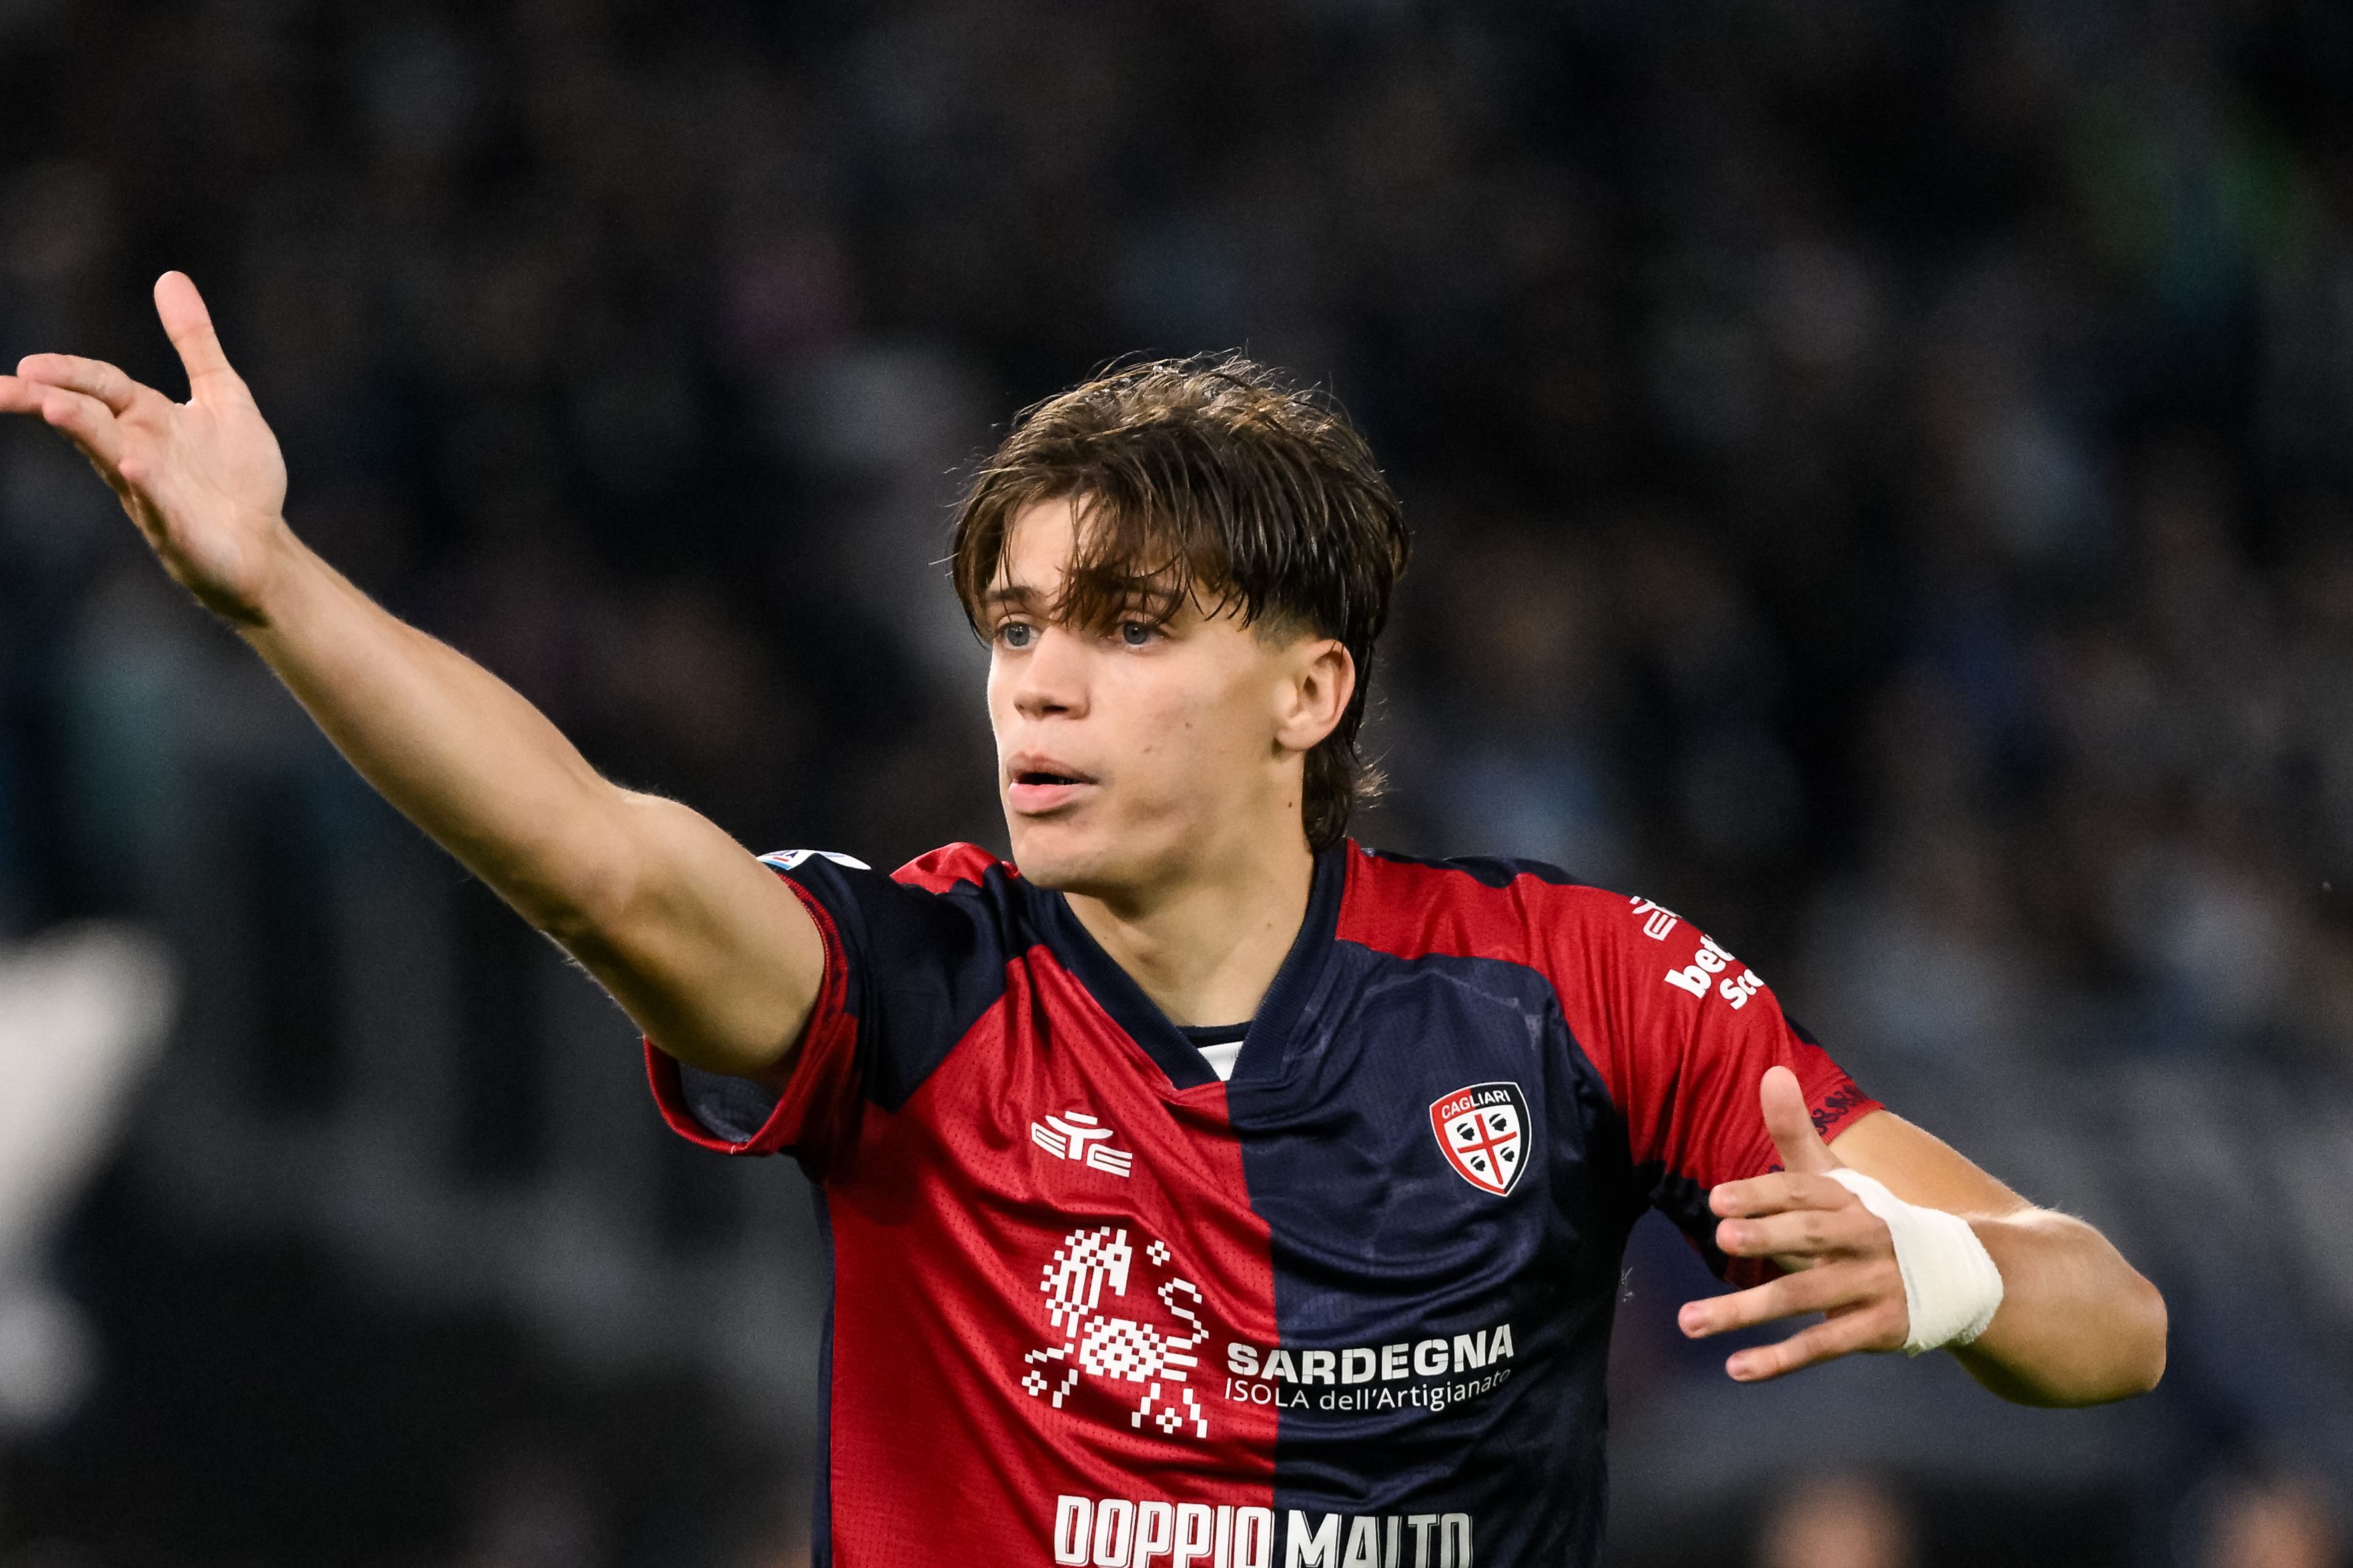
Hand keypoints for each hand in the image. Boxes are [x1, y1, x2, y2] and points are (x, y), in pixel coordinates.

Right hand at [0, 271, 288, 623]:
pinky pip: (157, 503)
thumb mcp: (223, 396)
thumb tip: (170, 276)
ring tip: (56, 408)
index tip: (26, 365)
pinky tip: (133, 467)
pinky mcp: (177, 527)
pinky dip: (146, 485)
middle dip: (48, 400)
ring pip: (110, 456)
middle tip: (9, 386)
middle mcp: (138, 451)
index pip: (100, 385)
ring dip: (85, 432)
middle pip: (86, 417)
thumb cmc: (238, 477)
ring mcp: (153, 491)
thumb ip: (195, 342)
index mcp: (146, 419)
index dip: (68, 372)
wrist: (264, 548)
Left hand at [1676, 1065, 1907, 1380]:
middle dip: (1770, 1236)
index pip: (1804, 1191)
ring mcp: (1873, 1284)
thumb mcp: (1838, 1178)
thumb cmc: (1874, 1220)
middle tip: (1721, 1238)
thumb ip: (1796, 1133)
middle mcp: (1863, 1237)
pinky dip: (1780, 1359)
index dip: (1762, 1194)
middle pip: (1813, 1236)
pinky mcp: (1880, 1328)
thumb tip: (1772, 1070)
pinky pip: (1825, 1344)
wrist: (1962, 1274)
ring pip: (1807, 1297)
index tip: (1717, 1200)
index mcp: (1850, 1197)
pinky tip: (1734, 1367)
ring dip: (1748, 1310)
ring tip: (1689, 1321)